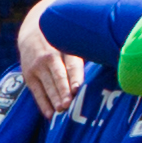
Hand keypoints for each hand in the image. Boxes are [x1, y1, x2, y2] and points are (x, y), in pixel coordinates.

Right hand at [16, 0, 94, 123]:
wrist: (32, 29)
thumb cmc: (62, 38)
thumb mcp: (73, 39)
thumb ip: (88, 50)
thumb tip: (112, 60)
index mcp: (64, 46)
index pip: (71, 63)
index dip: (74, 76)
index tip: (77, 88)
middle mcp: (49, 56)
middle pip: (58, 75)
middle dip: (63, 90)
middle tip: (68, 104)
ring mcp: (37, 66)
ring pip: (47, 84)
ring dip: (54, 98)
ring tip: (61, 109)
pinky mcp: (29, 74)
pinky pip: (36, 91)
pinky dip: (43, 103)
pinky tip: (49, 114)